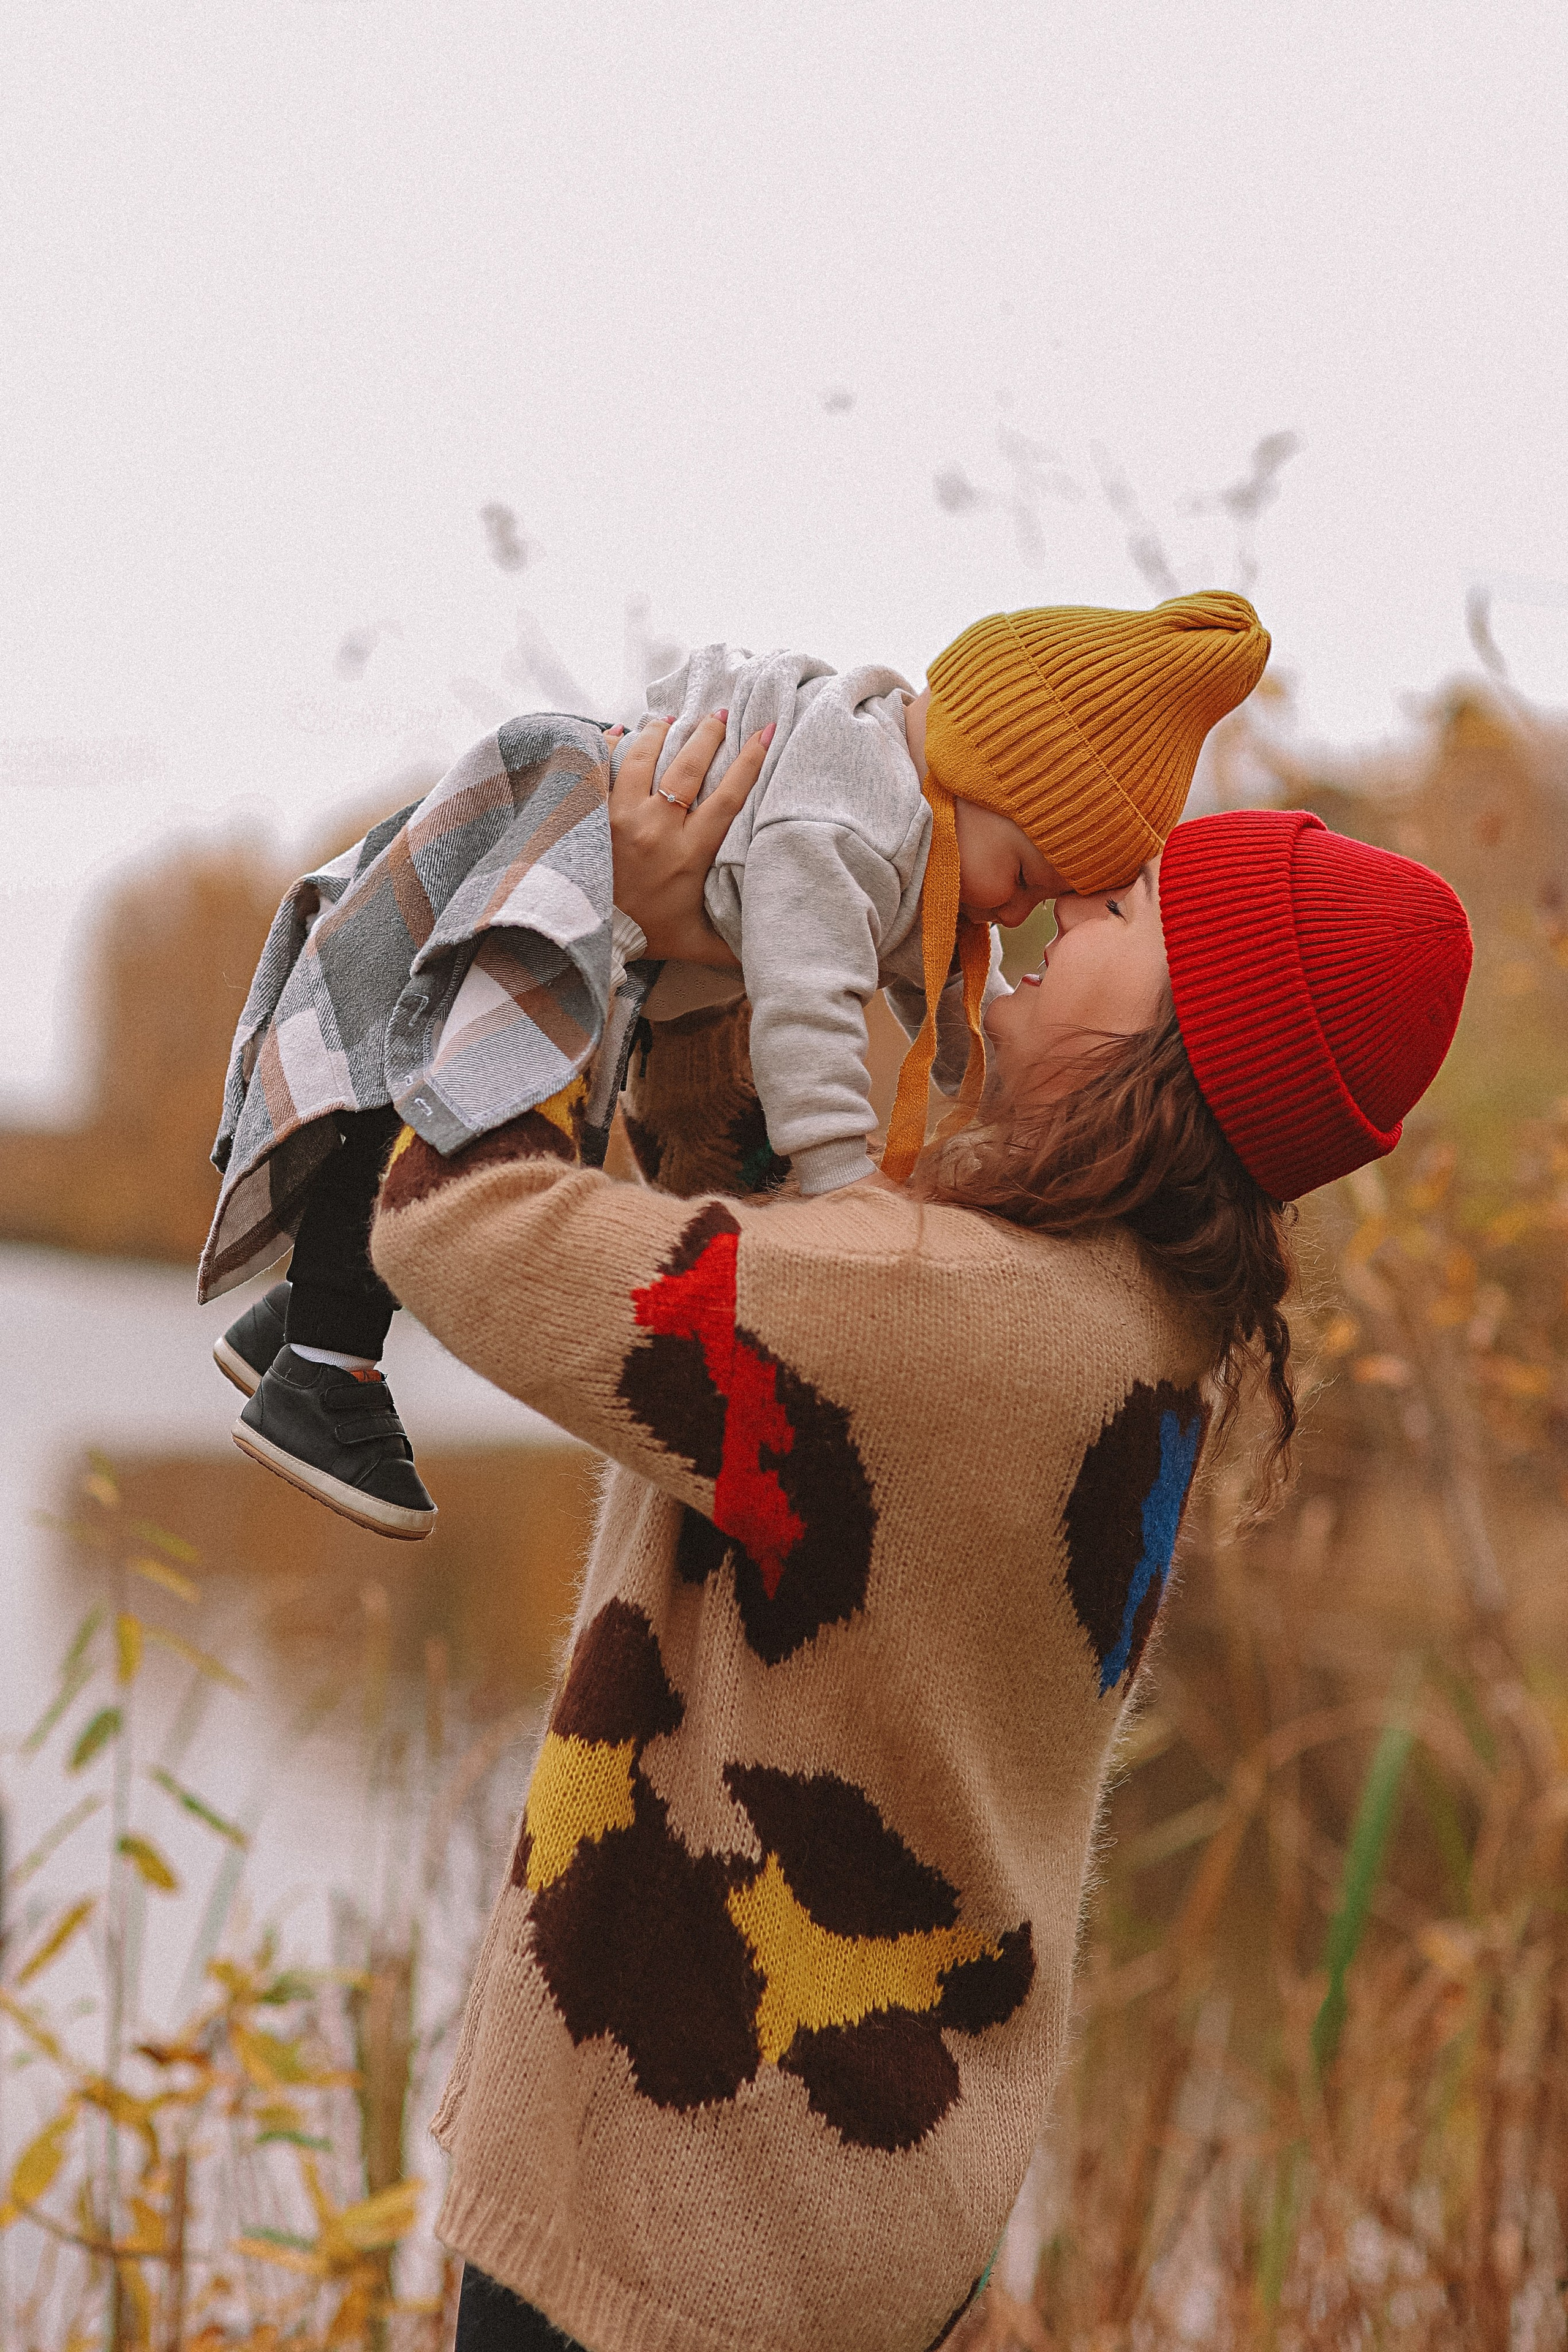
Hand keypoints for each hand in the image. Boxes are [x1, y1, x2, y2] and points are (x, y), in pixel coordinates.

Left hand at [609, 712, 771, 967]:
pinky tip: (619, 729)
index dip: (750, 760)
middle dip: (708, 734)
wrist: (585, 936)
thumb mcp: (696, 943)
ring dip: (660, 732)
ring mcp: (620, 817)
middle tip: (720, 714)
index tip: (766, 730)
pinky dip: (609, 745)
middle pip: (688, 767)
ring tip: (671, 718)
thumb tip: (768, 953)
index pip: (728, 796)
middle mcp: (656, 828)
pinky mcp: (592, 814)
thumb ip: (732, 944)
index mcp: (689, 853)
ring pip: (643, 758)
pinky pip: (601, 767)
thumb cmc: (644, 936)